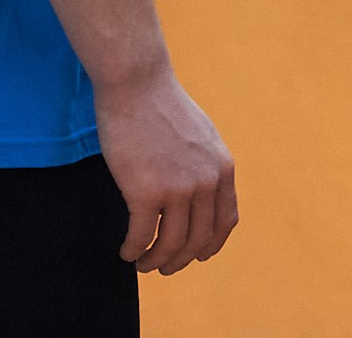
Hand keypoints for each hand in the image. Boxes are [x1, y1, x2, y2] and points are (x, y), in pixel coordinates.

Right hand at [95, 68, 237, 274]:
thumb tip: (200, 192)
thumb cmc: (162, 105)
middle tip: (162, 267)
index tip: (196, 255)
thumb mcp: (201, 135)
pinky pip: (142, 236)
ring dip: (155, 262)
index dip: (210, 245)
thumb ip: (205, 164)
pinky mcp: (147, 192)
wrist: (138, 83)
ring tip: (141, 265)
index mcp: (223, 168)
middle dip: (180, 260)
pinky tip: (126, 252)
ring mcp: (179, 189)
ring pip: (171, 244)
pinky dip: (134, 250)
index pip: (225, 221)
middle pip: (198, 240)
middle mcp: (207, 182)